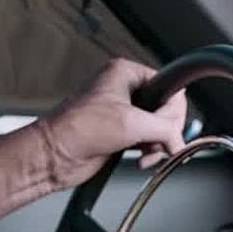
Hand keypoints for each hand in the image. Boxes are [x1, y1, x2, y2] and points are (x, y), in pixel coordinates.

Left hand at [35, 58, 187, 189]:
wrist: (53, 156)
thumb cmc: (76, 129)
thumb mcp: (131, 123)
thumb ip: (165, 128)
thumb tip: (179, 140)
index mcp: (125, 73)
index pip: (169, 86)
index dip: (171, 109)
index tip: (166, 125)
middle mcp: (124, 90)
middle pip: (166, 110)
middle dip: (164, 131)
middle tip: (154, 140)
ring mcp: (122, 113)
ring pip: (159, 128)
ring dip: (157, 145)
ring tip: (145, 152)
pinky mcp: (120, 134)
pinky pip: (149, 142)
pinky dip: (150, 152)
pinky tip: (142, 159)